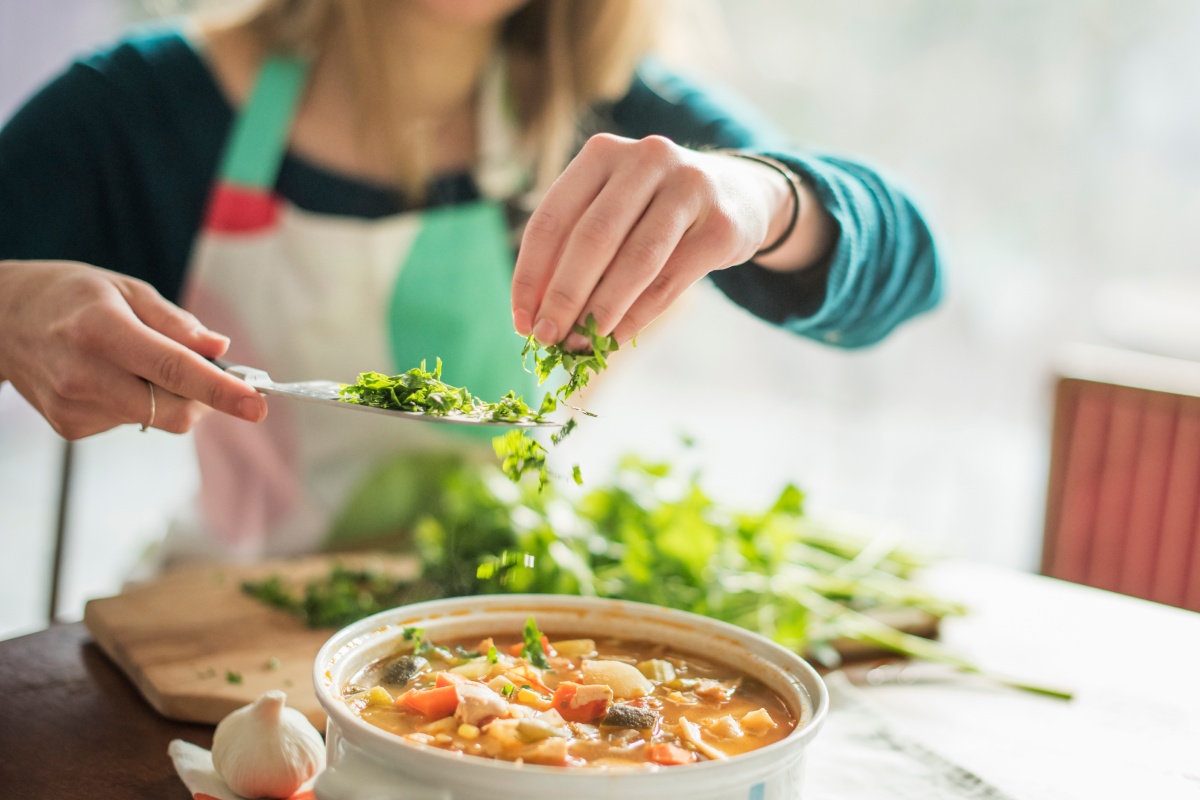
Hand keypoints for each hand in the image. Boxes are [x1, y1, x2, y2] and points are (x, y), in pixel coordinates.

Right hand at [0, 260, 266, 439]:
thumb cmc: (70, 296)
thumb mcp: (126, 289)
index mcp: (102, 331)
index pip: (174, 370)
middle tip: (206, 372)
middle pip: (172, 411)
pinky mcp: (70, 427)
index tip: (256, 404)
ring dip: (166, 396)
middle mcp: (84, 374)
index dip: (221, 390)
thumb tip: (220, 348)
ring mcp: (74, 406)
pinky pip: (131, 422)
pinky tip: (110, 377)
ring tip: (134, 361)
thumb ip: (176, 323)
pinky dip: (138, 403)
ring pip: (155, 419)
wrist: (1, 320)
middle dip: (203, 398)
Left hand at [511, 134, 827, 349]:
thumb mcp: (612, 210)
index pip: (552, 218)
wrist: (739, 193)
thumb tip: (537, 316)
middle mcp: (647, 159)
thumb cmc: (654, 210)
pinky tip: (617, 337)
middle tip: (548, 337)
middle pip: (592, 238)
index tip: (521, 321)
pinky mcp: (722, 225)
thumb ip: (573, 250)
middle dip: (564, 296)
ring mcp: (690, 187)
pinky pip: (671, 280)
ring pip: (635, 261)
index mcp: (603, 152)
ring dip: (602, 310)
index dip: (531, 275)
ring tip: (582, 343)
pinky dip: (639, 315)